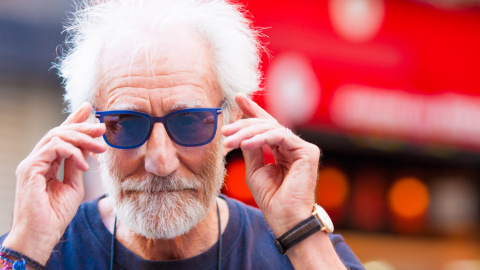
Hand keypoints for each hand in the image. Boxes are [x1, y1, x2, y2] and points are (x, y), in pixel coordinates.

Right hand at [2, 103, 106, 263]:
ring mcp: (31, 164)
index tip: (89, 109)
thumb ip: (77, 165)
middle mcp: (37, 160)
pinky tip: (85, 164)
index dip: (74, 121)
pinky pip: (53, 149)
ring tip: (100, 148)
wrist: (42, 235)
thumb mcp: (74, 184)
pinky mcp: (29, 169)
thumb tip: (87, 148)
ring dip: (81, 138)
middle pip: (59, 132)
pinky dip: (72, 152)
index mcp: (46, 163)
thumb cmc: (56, 215)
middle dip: (82, 127)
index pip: (61, 137)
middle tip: (102, 128)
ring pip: (56, 137)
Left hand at [222, 93, 319, 235]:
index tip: (238, 98)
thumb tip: (242, 132)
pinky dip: (260, 138)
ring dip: (247, 133)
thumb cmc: (271, 199)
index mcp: (282, 150)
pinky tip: (245, 144)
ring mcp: (302, 148)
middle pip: (266, 125)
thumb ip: (251, 149)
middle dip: (243, 124)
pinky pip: (280, 136)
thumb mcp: (254, 170)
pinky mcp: (307, 151)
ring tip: (229, 141)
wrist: (285, 218)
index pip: (266, 126)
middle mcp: (293, 147)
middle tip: (224, 130)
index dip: (253, 111)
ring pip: (271, 128)